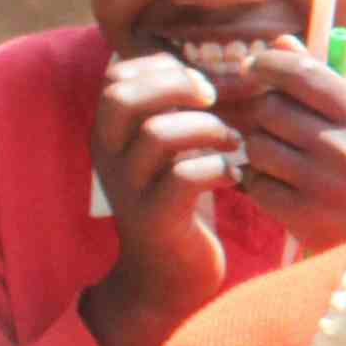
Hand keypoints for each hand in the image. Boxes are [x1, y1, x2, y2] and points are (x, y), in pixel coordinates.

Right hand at [79, 53, 247, 345]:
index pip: (116, 77)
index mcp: (110, 133)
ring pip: (159, 134)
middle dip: (178, 88)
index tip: (202, 84)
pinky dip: (220, 169)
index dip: (162, 68)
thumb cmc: (181, 203)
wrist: (168, 277)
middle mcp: (109, 156)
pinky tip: (236, 179)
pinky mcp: (155, 218)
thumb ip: (180, 112)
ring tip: (235, 144)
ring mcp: (129, 188)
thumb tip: (224, 69)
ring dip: (210, 130)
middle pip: (123, 96)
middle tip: (216, 104)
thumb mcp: (171, 152)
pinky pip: (185, 177)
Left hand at [225, 44, 345, 252]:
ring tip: (284, 160)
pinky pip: (255, 184)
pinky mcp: (302, 216)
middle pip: (270, 108)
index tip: (254, 65)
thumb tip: (279, 42)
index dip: (269, 63)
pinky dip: (260, 183)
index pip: (303, 73)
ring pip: (256, 145)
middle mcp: (343, 147)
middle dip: (265, 114)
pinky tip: (283, 186)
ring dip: (260, 149)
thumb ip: (321, 80)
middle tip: (279, 127)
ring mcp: (321, 184)